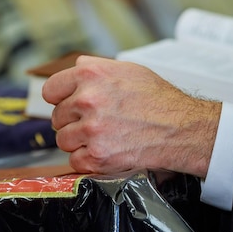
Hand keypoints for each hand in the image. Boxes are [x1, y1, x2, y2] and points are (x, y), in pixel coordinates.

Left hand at [42, 55, 221, 177]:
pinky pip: (76, 161)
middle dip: (73, 122)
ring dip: (79, 142)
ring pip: (64, 140)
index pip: (51, 90)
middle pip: (57, 117)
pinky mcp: (97, 156)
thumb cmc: (159, 99)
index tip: (68, 105)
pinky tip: (107, 150)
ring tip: (104, 137)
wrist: (181, 127)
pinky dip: (88, 160)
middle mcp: (87, 100)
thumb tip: (74, 72)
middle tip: (96, 123)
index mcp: (90, 74)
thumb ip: (95, 70)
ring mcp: (91, 129)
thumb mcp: (127, 70)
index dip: (60, 99)